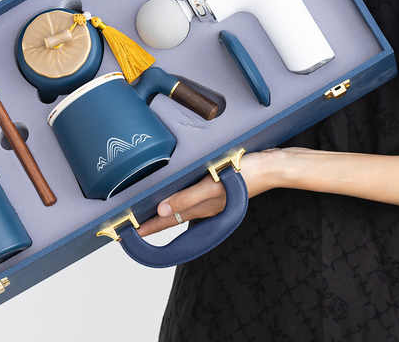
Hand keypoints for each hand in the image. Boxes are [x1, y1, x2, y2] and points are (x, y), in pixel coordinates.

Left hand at [138, 149, 283, 236]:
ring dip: (162, 208)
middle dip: (150, 221)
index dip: (147, 227)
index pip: (167, 220)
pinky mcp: (216, 186)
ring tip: (144, 209)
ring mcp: (210, 197)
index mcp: (201, 208)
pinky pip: (190, 196)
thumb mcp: (213, 185)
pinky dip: (177, 196)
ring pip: (180, 207)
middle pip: (171, 216)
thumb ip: (187, 198)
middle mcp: (204, 206)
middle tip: (129, 224)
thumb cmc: (245, 174)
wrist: (273, 167)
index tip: (126, 233)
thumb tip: (161, 210)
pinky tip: (174, 191)